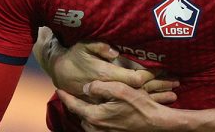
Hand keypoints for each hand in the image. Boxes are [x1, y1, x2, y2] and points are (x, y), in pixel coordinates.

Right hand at [33, 27, 178, 98]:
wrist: (62, 74)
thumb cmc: (75, 57)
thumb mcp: (83, 46)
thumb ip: (98, 46)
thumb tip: (113, 50)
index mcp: (108, 74)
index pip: (134, 78)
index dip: (150, 75)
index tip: (163, 70)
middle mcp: (112, 89)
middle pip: (141, 90)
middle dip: (159, 86)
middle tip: (177, 83)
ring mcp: (112, 97)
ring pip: (139, 98)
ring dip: (157, 95)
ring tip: (175, 93)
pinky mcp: (111, 101)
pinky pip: (132, 103)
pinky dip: (148, 101)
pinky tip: (160, 100)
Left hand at [58, 81, 176, 131]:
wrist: (155, 122)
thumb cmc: (139, 105)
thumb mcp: (119, 89)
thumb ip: (99, 87)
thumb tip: (86, 87)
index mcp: (95, 116)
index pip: (74, 106)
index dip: (66, 96)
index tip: (59, 89)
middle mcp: (96, 128)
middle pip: (81, 115)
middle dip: (78, 105)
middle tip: (76, 94)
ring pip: (89, 122)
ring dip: (88, 112)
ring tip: (91, 102)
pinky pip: (98, 127)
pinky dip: (96, 119)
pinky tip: (103, 110)